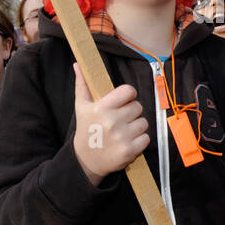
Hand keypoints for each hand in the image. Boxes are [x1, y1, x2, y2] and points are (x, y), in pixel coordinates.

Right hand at [72, 64, 148, 185]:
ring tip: (123, 131)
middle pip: (138, 107)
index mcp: (102, 108)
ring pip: (144, 122)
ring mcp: (121, 137)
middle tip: (121, 119)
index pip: (129, 91)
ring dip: (136, 126)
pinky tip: (127, 141)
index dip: (128, 96)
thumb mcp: (81, 106)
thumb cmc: (86, 129)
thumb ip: (82, 84)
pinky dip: (140, 140)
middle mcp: (112, 121)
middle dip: (131, 112)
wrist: (86, 159)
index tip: (123, 101)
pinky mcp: (129, 150)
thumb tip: (78, 65)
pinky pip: (146, 138)